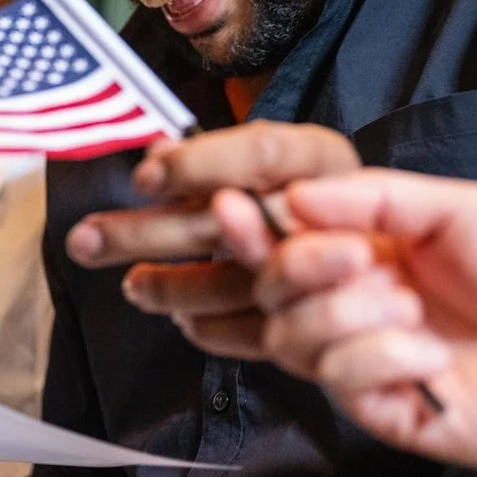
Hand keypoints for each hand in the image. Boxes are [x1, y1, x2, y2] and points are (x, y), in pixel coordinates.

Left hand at [68, 121, 358, 359]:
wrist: (391, 256)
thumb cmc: (314, 193)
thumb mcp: (273, 161)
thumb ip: (214, 157)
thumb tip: (153, 145)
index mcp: (321, 157)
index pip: (259, 152)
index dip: (199, 164)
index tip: (143, 176)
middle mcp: (328, 210)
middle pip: (229, 220)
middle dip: (148, 232)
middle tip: (84, 240)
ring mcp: (326, 270)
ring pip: (235, 282)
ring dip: (171, 287)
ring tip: (130, 286)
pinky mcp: (319, 319)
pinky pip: (256, 332)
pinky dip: (211, 329)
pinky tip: (181, 321)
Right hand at [239, 170, 476, 476]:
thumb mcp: (459, 209)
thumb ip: (374, 197)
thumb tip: (296, 195)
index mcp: (369, 250)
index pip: (286, 237)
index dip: (252, 225)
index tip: (232, 206)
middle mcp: (356, 302)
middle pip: (273, 286)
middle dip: (300, 265)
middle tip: (355, 257)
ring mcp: (363, 358)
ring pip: (293, 334)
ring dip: (347, 314)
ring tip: (411, 307)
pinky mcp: (378, 407)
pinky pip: (339, 377)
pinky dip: (382, 357)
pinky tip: (430, 355)